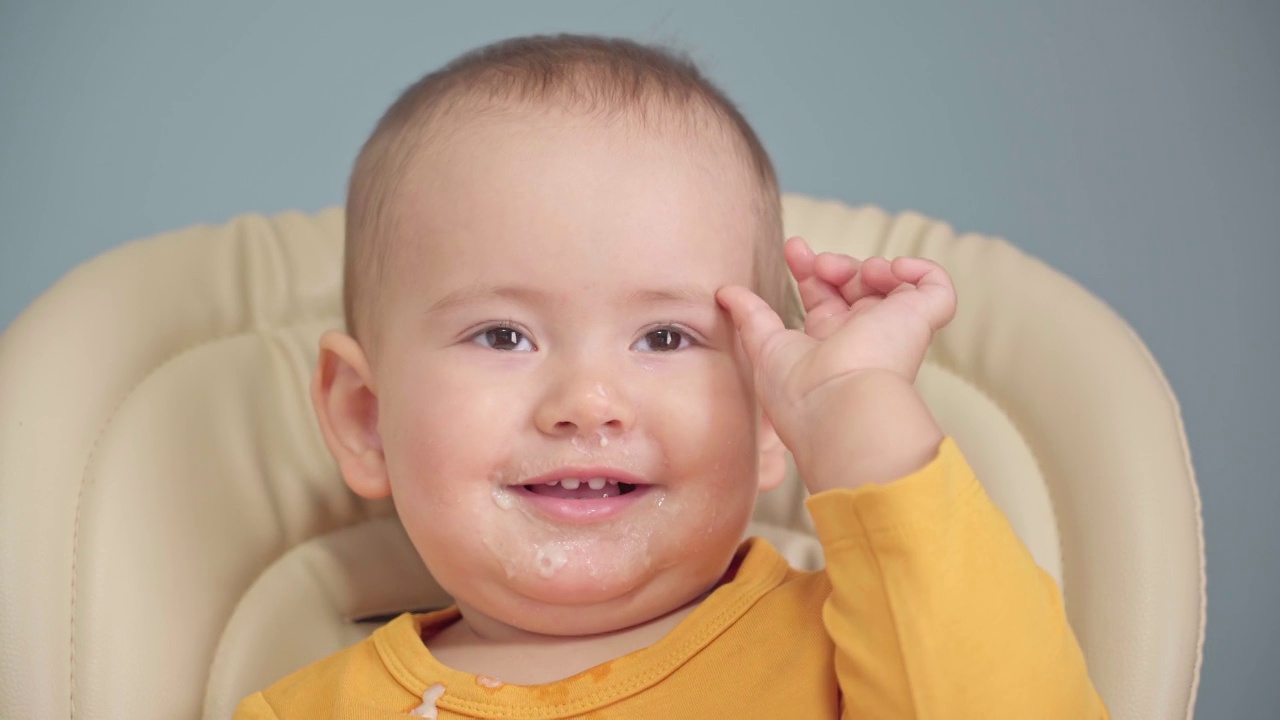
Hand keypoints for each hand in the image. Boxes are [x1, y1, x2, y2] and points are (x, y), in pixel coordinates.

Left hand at [716, 237, 955, 483]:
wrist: (838, 407)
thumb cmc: (799, 392)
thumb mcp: (764, 347)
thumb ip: (750, 316)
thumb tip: (725, 293)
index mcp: (830, 345)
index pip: (824, 297)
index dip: (809, 269)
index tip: (793, 247)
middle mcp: (865, 337)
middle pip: (855, 284)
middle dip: (834, 263)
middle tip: (819, 264)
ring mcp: (895, 329)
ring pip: (890, 281)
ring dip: (865, 265)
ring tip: (848, 274)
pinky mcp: (921, 320)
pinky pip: (936, 286)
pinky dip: (918, 268)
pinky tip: (891, 270)